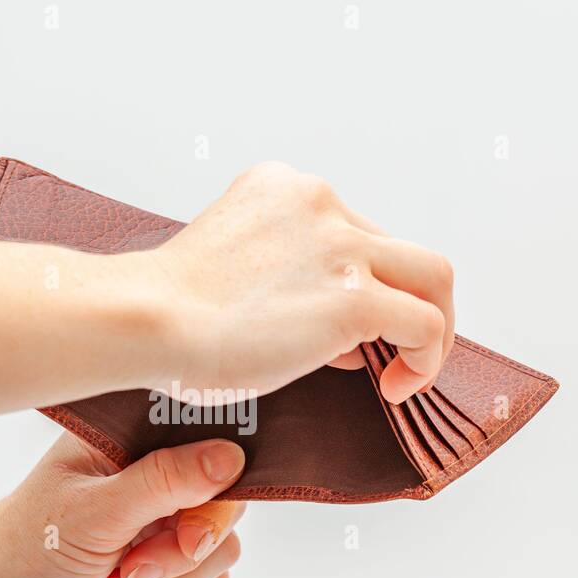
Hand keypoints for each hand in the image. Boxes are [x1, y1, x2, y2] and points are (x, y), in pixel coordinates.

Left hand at [0, 435, 246, 577]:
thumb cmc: (29, 544)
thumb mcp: (96, 510)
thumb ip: (165, 482)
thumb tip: (232, 458)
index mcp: (137, 438)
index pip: (212, 441)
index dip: (216, 484)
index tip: (183, 519)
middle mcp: (159, 473)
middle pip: (226, 502)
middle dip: (187, 545)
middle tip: (136, 562)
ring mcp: (166, 519)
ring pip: (222, 548)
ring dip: (174, 576)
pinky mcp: (170, 562)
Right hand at [156, 160, 454, 403]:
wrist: (145, 320)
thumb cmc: (162, 313)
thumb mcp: (223, 266)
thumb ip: (277, 277)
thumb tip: (331, 332)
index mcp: (282, 188)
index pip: (350, 231)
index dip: (357, 283)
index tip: (337, 334)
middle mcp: (318, 202)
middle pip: (398, 248)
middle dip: (401, 300)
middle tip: (386, 350)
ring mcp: (340, 246)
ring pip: (431, 275)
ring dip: (431, 325)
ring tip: (408, 370)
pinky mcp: (354, 296)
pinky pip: (424, 324)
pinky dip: (426, 358)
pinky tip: (396, 389)